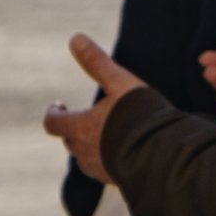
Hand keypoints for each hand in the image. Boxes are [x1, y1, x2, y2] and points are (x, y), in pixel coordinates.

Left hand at [40, 33, 144, 183]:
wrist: (162, 152)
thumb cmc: (138, 114)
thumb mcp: (120, 82)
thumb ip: (97, 62)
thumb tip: (75, 37)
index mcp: (80, 127)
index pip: (53, 122)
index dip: (53, 113)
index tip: (59, 105)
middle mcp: (83, 150)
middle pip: (68, 140)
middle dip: (73, 128)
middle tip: (85, 117)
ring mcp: (99, 168)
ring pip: (85, 156)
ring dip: (90, 144)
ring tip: (106, 135)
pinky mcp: (115, 179)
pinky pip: (104, 169)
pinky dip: (107, 158)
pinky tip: (124, 151)